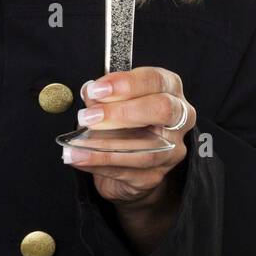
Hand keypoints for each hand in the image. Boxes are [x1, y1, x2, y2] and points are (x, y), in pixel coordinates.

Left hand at [63, 66, 196, 212]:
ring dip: (106, 146)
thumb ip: (104, 95)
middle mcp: (179, 118)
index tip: (97, 89)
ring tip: (77, 144)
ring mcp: (171, 150)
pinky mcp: (155, 175)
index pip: (155, 80)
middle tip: (89, 117)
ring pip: (146, 149)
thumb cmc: (126, 121)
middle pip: (162, 110)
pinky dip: (100, 164)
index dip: (126, 83)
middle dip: (122, 112)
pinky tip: (80, 158)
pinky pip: (128, 172)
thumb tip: (90, 93)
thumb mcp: (115, 100)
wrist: (132, 162)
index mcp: (169, 89)